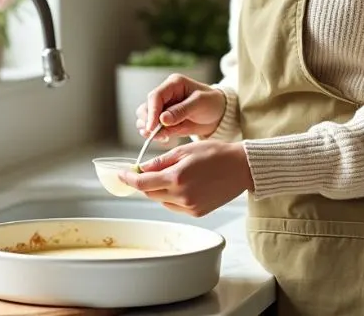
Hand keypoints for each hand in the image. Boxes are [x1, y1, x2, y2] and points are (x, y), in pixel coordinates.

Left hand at [118, 140, 252, 216]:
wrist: (241, 168)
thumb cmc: (215, 153)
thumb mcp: (185, 150)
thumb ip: (161, 161)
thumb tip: (141, 168)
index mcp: (176, 178)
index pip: (142, 183)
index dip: (128, 179)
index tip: (121, 174)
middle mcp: (181, 196)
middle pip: (150, 193)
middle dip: (144, 182)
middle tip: (144, 171)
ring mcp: (190, 207)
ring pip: (162, 200)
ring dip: (159, 189)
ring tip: (174, 174)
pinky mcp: (197, 213)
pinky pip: (175, 206)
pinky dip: (172, 196)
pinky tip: (185, 184)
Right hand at [136, 73, 226, 141]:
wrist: (219, 114)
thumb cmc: (212, 103)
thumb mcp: (200, 104)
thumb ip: (181, 111)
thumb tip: (162, 119)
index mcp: (173, 84)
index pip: (155, 96)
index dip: (151, 112)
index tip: (152, 127)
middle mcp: (165, 95)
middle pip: (146, 107)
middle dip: (149, 122)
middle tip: (159, 134)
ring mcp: (164, 108)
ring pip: (145, 118)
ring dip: (150, 129)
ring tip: (164, 137)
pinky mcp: (165, 121)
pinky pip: (153, 128)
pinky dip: (155, 134)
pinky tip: (165, 138)